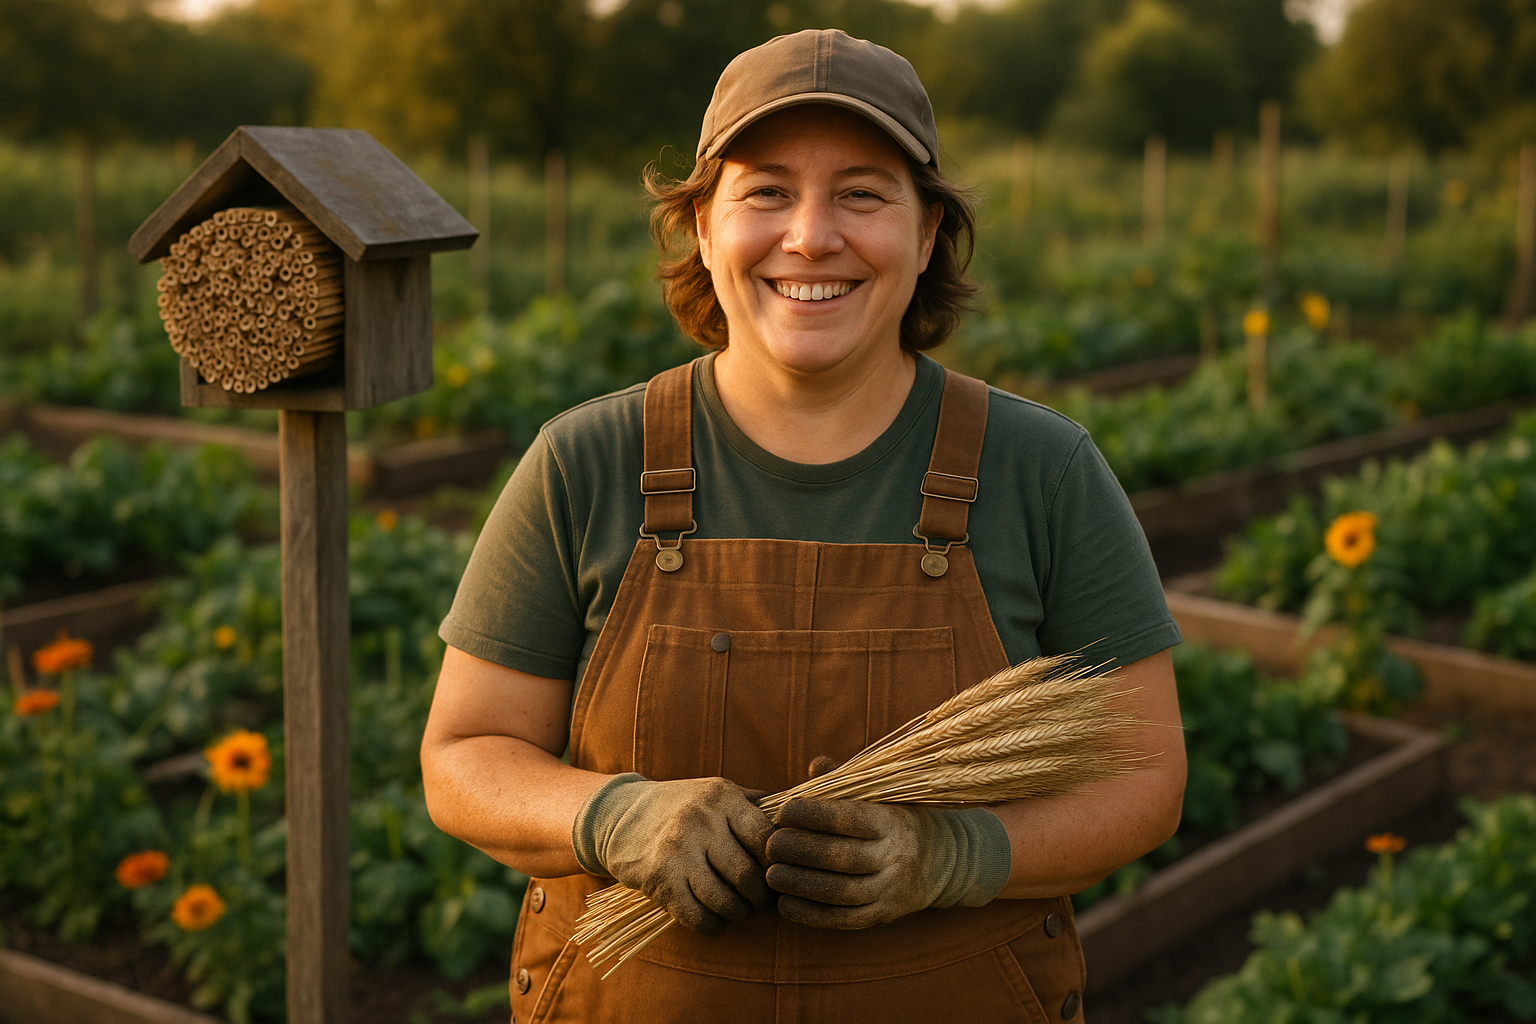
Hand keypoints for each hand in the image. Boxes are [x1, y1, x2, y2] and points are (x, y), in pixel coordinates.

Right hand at [573, 774, 773, 934]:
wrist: (620, 815)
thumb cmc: (684, 807)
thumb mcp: (718, 792)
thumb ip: (757, 805)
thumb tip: (801, 824)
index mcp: (721, 796)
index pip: (766, 838)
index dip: (778, 863)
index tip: (778, 872)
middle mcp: (699, 821)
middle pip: (748, 875)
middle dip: (761, 897)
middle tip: (762, 900)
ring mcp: (677, 852)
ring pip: (726, 901)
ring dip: (739, 913)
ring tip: (740, 908)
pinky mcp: (658, 881)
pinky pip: (698, 918)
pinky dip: (714, 925)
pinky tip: (715, 916)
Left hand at [765, 799, 1010, 928]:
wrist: (945, 860)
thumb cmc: (900, 817)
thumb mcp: (885, 793)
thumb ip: (848, 779)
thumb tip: (815, 765)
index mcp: (893, 821)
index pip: (849, 817)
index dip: (812, 814)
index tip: (782, 811)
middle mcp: (896, 856)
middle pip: (841, 857)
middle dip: (800, 851)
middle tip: (769, 845)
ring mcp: (892, 890)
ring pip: (841, 892)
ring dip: (801, 885)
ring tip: (771, 875)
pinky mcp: (885, 915)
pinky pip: (844, 919)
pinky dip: (811, 915)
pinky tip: (786, 904)